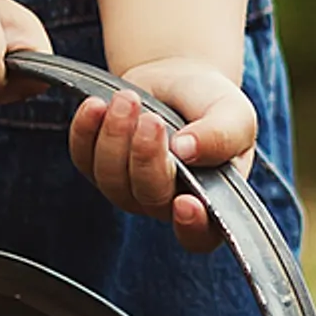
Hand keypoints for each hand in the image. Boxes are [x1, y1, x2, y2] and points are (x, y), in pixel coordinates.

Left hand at [71, 59, 254, 253]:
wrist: (179, 80)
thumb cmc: (212, 105)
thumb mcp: (233, 114)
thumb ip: (221, 135)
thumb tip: (187, 150)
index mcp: (209, 200)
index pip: (200, 235)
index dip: (191, 227)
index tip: (185, 201)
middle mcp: (166, 202)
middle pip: (149, 197)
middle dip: (146, 156)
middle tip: (153, 120)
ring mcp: (129, 188)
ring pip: (112, 179)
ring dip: (115, 137)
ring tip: (129, 99)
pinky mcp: (98, 166)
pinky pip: (82, 158)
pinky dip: (85, 131)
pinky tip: (97, 105)